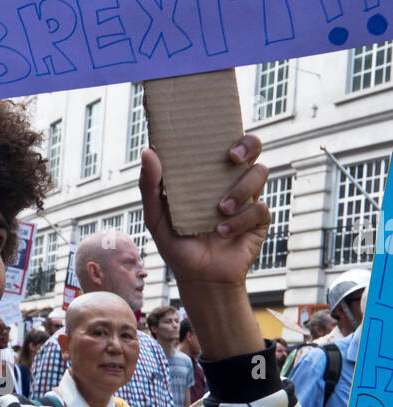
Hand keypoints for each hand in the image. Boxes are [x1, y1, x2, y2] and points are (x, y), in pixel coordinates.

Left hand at [139, 135, 269, 288]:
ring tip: (220, 209)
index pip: (222, 142)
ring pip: (259, 173)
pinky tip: (223, 232)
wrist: (199, 278)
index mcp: (208, 175)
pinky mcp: (259, 219)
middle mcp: (231, 181)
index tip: (215, 128)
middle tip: (231, 157)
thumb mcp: (156, 217)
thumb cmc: (177, 244)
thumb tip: (147, 151)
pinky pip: (259, 209)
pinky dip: (240, 220)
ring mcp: (248, 198)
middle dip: (247, 145)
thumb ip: (149, 186)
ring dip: (240, 190)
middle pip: (252, 148)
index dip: (225, 129)